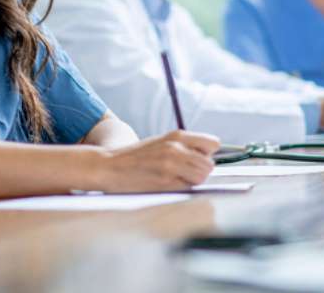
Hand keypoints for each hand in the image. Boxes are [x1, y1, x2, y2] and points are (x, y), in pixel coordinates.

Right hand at [99, 130, 218, 191]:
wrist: (110, 166)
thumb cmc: (137, 157)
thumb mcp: (162, 142)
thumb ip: (184, 146)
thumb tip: (209, 157)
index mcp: (176, 135)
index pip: (213, 143)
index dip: (207, 154)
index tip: (197, 159)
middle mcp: (176, 147)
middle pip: (209, 164)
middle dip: (200, 170)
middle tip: (183, 172)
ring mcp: (171, 165)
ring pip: (202, 176)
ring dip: (192, 180)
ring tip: (175, 178)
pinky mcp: (166, 181)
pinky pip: (188, 187)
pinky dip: (182, 187)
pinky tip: (167, 184)